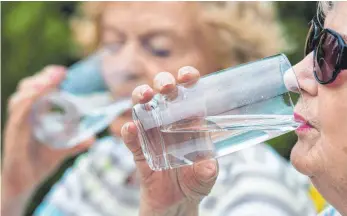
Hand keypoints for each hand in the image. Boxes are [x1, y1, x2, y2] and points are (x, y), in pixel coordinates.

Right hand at [2, 65, 93, 215]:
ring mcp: (17, 125)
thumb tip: (92, 138)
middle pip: (27, 89)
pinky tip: (39, 95)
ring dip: (37, 87)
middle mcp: (23, 117)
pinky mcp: (15, 135)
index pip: (36, 91)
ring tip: (52, 80)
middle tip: (61, 73)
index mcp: (33, 116)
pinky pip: (19, 115)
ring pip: (21, 99)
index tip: (63, 72)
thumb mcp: (61, 150)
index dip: (47, 79)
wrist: (22, 183)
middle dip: (43, 78)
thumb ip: (75, 143)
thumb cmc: (38, 163)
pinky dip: (29, 103)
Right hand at [121, 66, 217, 215]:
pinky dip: (129, 134)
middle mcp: (169, 123)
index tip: (187, 76)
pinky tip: (129, 129)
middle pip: (162, 94)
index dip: (187, 79)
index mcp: (189, 121)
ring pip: (142, 109)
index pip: (188, 93)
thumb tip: (207, 166)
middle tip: (166, 86)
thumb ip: (207, 171)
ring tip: (144, 97)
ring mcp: (152, 135)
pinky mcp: (140, 152)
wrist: (178, 203)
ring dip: (141, 99)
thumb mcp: (206, 176)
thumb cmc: (195, 181)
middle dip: (162, 83)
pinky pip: (132, 141)